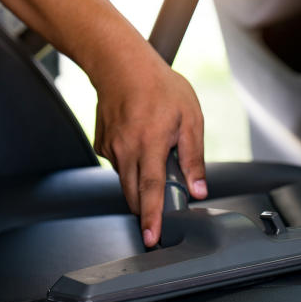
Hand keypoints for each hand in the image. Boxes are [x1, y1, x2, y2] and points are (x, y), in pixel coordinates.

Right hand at [92, 47, 206, 246]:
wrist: (121, 64)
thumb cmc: (159, 86)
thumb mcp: (190, 118)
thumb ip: (194, 158)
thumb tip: (199, 189)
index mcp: (150, 144)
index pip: (150, 191)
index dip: (151, 218)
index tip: (150, 237)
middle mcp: (126, 149)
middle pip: (133, 195)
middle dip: (145, 209)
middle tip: (160, 212)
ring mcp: (110, 148)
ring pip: (126, 180)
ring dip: (140, 180)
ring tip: (156, 152)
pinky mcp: (101, 144)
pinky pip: (118, 164)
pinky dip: (131, 162)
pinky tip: (140, 141)